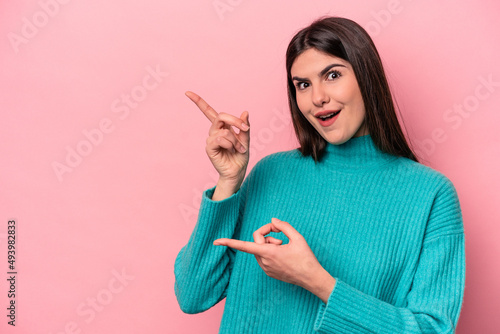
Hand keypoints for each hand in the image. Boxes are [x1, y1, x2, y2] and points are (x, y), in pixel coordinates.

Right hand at [185, 91, 249, 183]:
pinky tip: (231, 150)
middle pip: (220, 116)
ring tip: (239, 149)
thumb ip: (244, 127)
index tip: (187, 92)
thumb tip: (245, 112)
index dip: (198, 102)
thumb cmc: (240, 156)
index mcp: (222, 127)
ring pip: (224, 130)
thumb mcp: (246, 139)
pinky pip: (219, 139)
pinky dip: (229, 144)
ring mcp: (211, 139)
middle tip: (245, 128)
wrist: (237, 171)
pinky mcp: (209, 148)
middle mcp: (215, 131)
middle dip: (235, 120)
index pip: (208, 112)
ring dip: (235, 140)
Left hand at [214, 218, 333, 294]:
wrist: (312, 278)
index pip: (244, 246)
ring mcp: (265, 268)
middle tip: (281, 236)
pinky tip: (284, 255)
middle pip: (256, 241)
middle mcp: (264, 262)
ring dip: (269, 244)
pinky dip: (271, 251)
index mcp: (268, 253)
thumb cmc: (306, 258)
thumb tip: (272, 221)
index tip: (216, 242)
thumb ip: (283, 226)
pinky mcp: (269, 272)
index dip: (229, 242)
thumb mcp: (297, 238)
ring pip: (259, 249)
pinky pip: (263, 256)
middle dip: (266, 234)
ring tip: (284, 247)